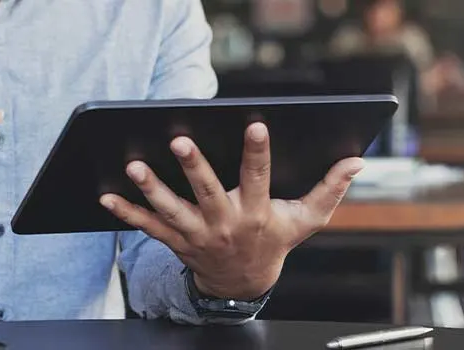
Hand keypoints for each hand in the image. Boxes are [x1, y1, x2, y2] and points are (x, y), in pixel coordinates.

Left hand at [99, 122, 363, 299]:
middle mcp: (225, 224)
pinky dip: (127, 212)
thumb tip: (356, 162)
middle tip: (180, 141)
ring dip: (152, 189)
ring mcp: (197, 235)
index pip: (259, 178)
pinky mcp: (176, 242)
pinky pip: (148, 227)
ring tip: (135, 166)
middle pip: (208, 192)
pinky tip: (106, 196)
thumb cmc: (275, 242)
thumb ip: (330, 190)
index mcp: (257, 213)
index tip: (255, 124)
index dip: (258, 152)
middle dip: (194, 167)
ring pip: (172, 210)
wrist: (243, 284)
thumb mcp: (306, 220)